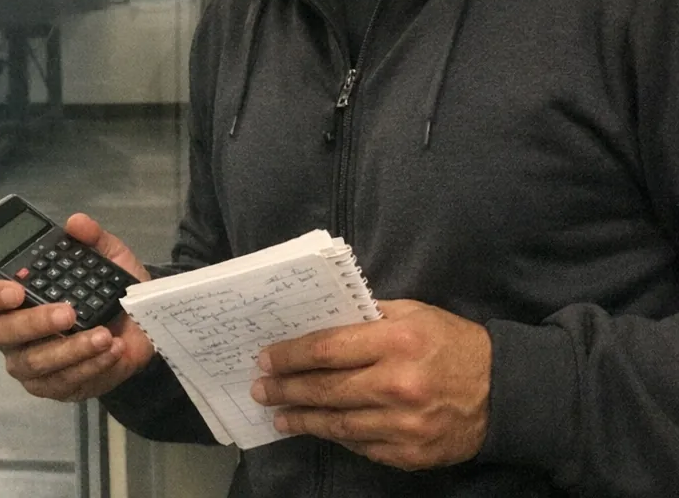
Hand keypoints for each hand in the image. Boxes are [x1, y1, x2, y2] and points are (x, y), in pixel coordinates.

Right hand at [0, 213, 156, 402]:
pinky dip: (90, 365)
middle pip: (3, 332)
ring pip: (34, 362)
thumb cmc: (110, 292)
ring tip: (102, 336)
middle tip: (68, 312)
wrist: (141, 329)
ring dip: (70, 349)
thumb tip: (76, 223)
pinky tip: (110, 350)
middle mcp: (11, 332)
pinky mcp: (53, 387)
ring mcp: (29, 362)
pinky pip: (64, 382)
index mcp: (12, 297)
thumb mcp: (108, 259)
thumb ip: (92, 239)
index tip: (16, 289)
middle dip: (35, 322)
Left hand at [251, 299, 489, 470]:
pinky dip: (338, 437)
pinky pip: (362, 447)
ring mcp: (405, 424)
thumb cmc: (452, 344)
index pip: (327, 349)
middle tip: (261, 390)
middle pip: (326, 390)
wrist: (505, 392)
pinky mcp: (412, 453)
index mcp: (397, 342)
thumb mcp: (414, 313)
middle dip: (286, 390)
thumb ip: (367, 316)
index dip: (290, 356)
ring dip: (303, 420)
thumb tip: (319, 320)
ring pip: (339, 425)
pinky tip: (320, 429)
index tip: (266, 358)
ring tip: (280, 416)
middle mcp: (398, 385)